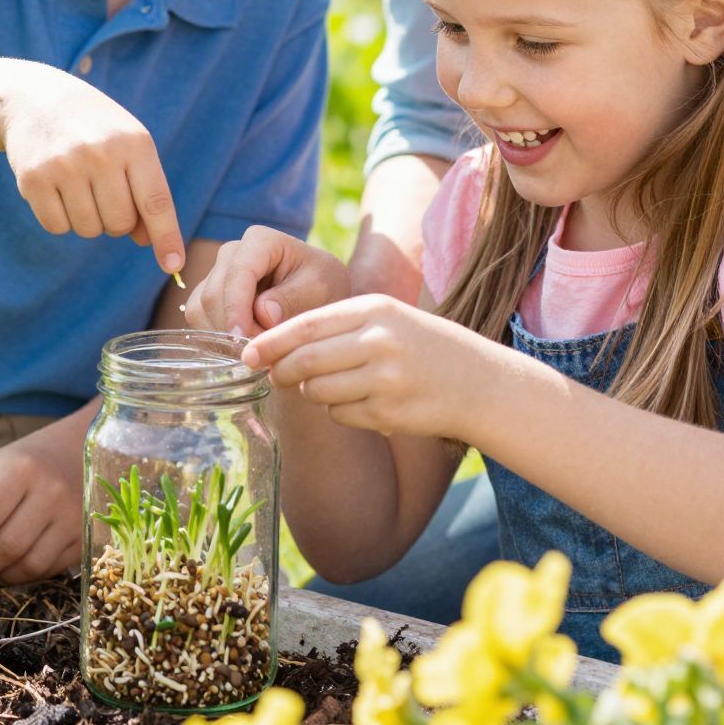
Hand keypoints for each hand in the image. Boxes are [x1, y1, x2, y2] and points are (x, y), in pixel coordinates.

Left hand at [0, 406, 94, 586]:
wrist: (72, 454)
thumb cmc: (15, 466)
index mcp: (19, 469)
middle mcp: (51, 492)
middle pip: (5, 547)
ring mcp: (71, 517)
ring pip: (27, 565)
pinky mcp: (82, 539)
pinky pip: (45, 571)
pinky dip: (18, 577)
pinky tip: (4, 567)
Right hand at [1, 70, 183, 274]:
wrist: (36, 100)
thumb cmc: (95, 129)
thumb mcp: (129, 146)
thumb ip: (145, 190)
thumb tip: (148, 241)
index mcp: (134, 144)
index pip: (155, 202)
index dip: (166, 237)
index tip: (173, 264)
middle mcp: (101, 154)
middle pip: (119, 224)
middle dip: (115, 219)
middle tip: (103, 190)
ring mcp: (65, 166)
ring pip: (88, 229)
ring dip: (87, 219)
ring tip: (79, 185)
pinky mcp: (33, 179)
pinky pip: (57, 226)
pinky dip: (60, 218)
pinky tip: (56, 188)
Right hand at [183, 226, 350, 337]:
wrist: (318, 295)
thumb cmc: (323, 286)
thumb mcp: (321, 288)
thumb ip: (293, 298)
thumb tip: (262, 313)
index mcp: (260, 240)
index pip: (238, 273)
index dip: (237, 307)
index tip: (243, 337)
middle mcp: (231, 253)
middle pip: (214, 294)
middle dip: (233, 328)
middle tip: (264, 352)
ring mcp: (216, 274)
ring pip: (200, 309)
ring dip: (223, 337)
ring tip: (260, 350)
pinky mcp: (208, 297)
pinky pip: (199, 320)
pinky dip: (217, 340)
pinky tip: (244, 348)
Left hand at [241, 294, 474, 438]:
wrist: (477, 382)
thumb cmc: (421, 345)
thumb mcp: (385, 318)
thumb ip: (335, 327)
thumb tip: (275, 347)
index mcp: (374, 309)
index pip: (307, 325)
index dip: (271, 342)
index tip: (245, 353)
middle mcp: (379, 342)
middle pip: (305, 361)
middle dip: (281, 372)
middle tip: (273, 376)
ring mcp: (385, 380)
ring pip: (318, 391)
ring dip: (313, 392)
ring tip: (334, 384)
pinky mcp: (388, 414)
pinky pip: (340, 415)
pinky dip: (339, 411)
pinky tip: (364, 402)